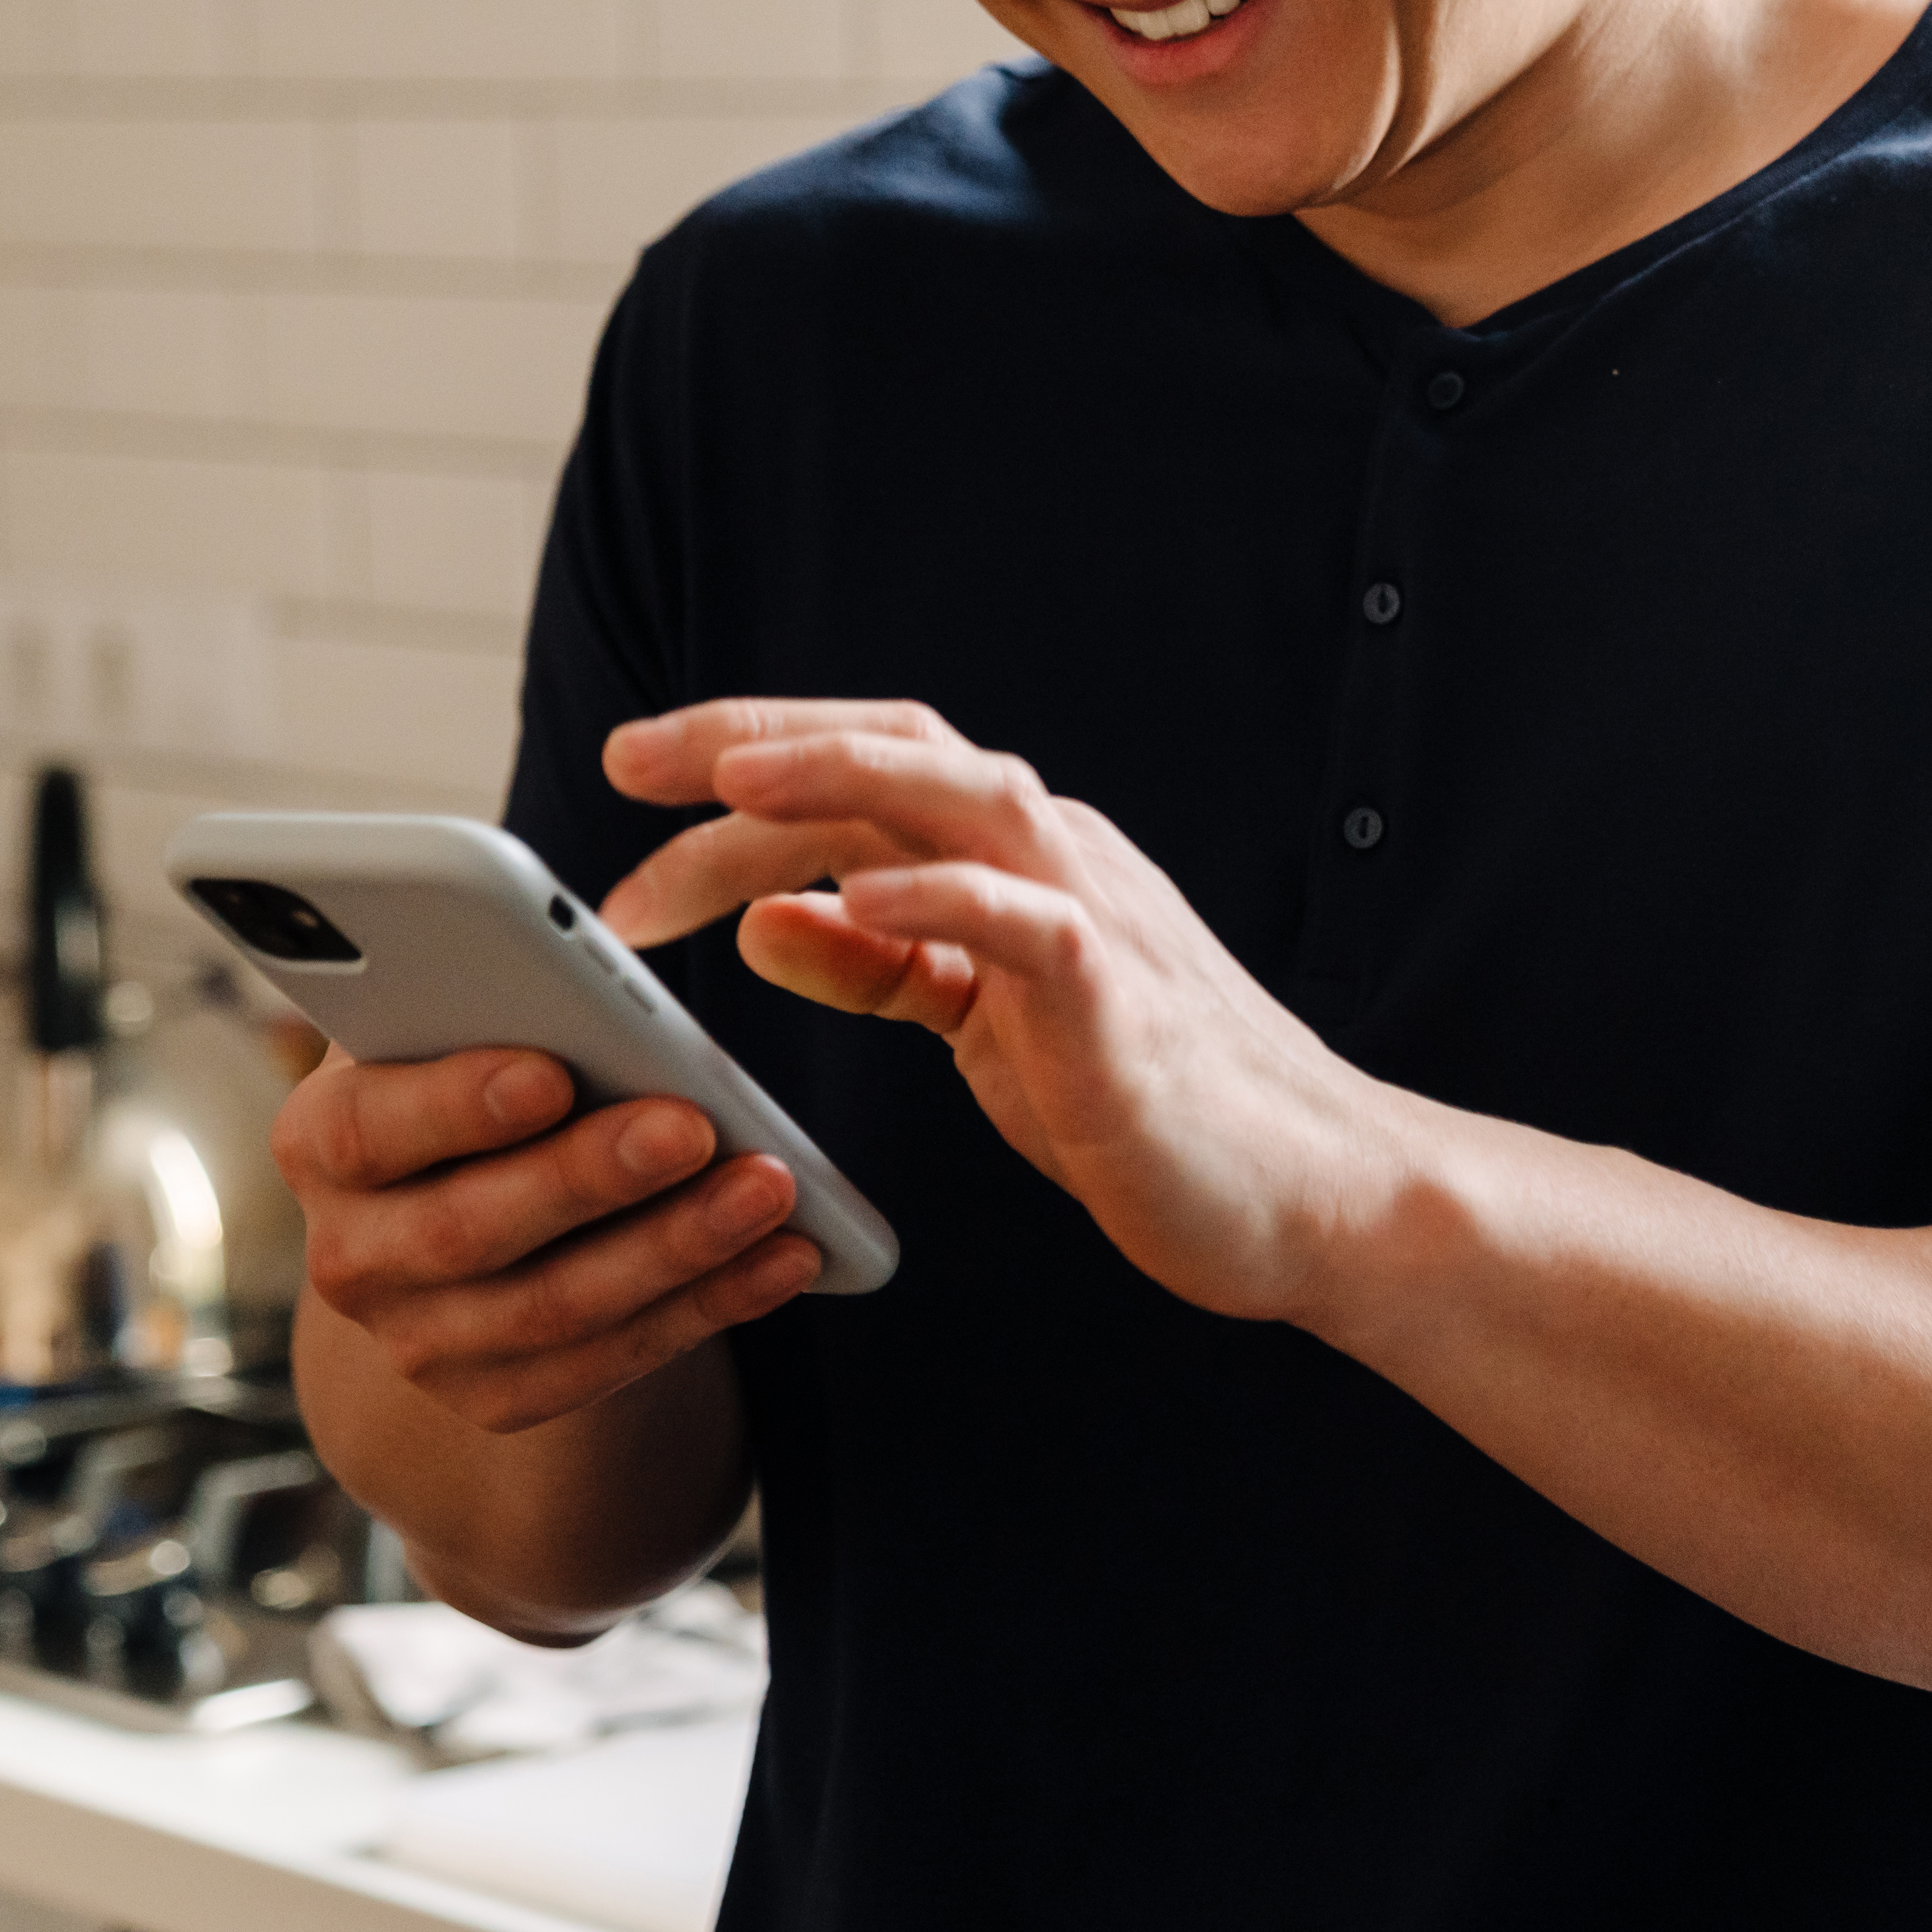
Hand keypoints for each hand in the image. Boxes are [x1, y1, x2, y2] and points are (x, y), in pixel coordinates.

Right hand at [274, 1045, 823, 1433]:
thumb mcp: (465, 1024)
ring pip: (555, 1308)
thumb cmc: (483, 1076)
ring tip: (770, 1189)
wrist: (474, 1208)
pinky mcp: (498, 1397)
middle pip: (470, 1228)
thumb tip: (602, 977)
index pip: (368, 1127)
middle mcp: (353, 1256)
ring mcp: (422, 1342)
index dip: (455, 1104)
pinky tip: (786, 1257)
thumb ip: (501, 1001)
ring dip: (676, 1247)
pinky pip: (612, 1362)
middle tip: (695, 1126)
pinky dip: (710, 1306)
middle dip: (592, 1176)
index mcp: (323, 1141)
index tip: (550, 1072)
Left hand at [604, 701, 1415, 1319]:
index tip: (630, 790)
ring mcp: (1095, 916)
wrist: (1306, 1192)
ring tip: (726, 778)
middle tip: (625, 757)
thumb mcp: (979, 1025)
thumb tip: (763, 920)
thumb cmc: (1141, 1105)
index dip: (741, 770)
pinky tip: (860, 895)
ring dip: (838, 775)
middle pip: (894, 750)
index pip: (863, 776)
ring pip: (961, 796)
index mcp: (1009, 861)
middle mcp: (1051, 857)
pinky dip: (944, 896)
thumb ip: (881, 966)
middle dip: (755, 739)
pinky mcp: (1121, 997)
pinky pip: (1029, 921)